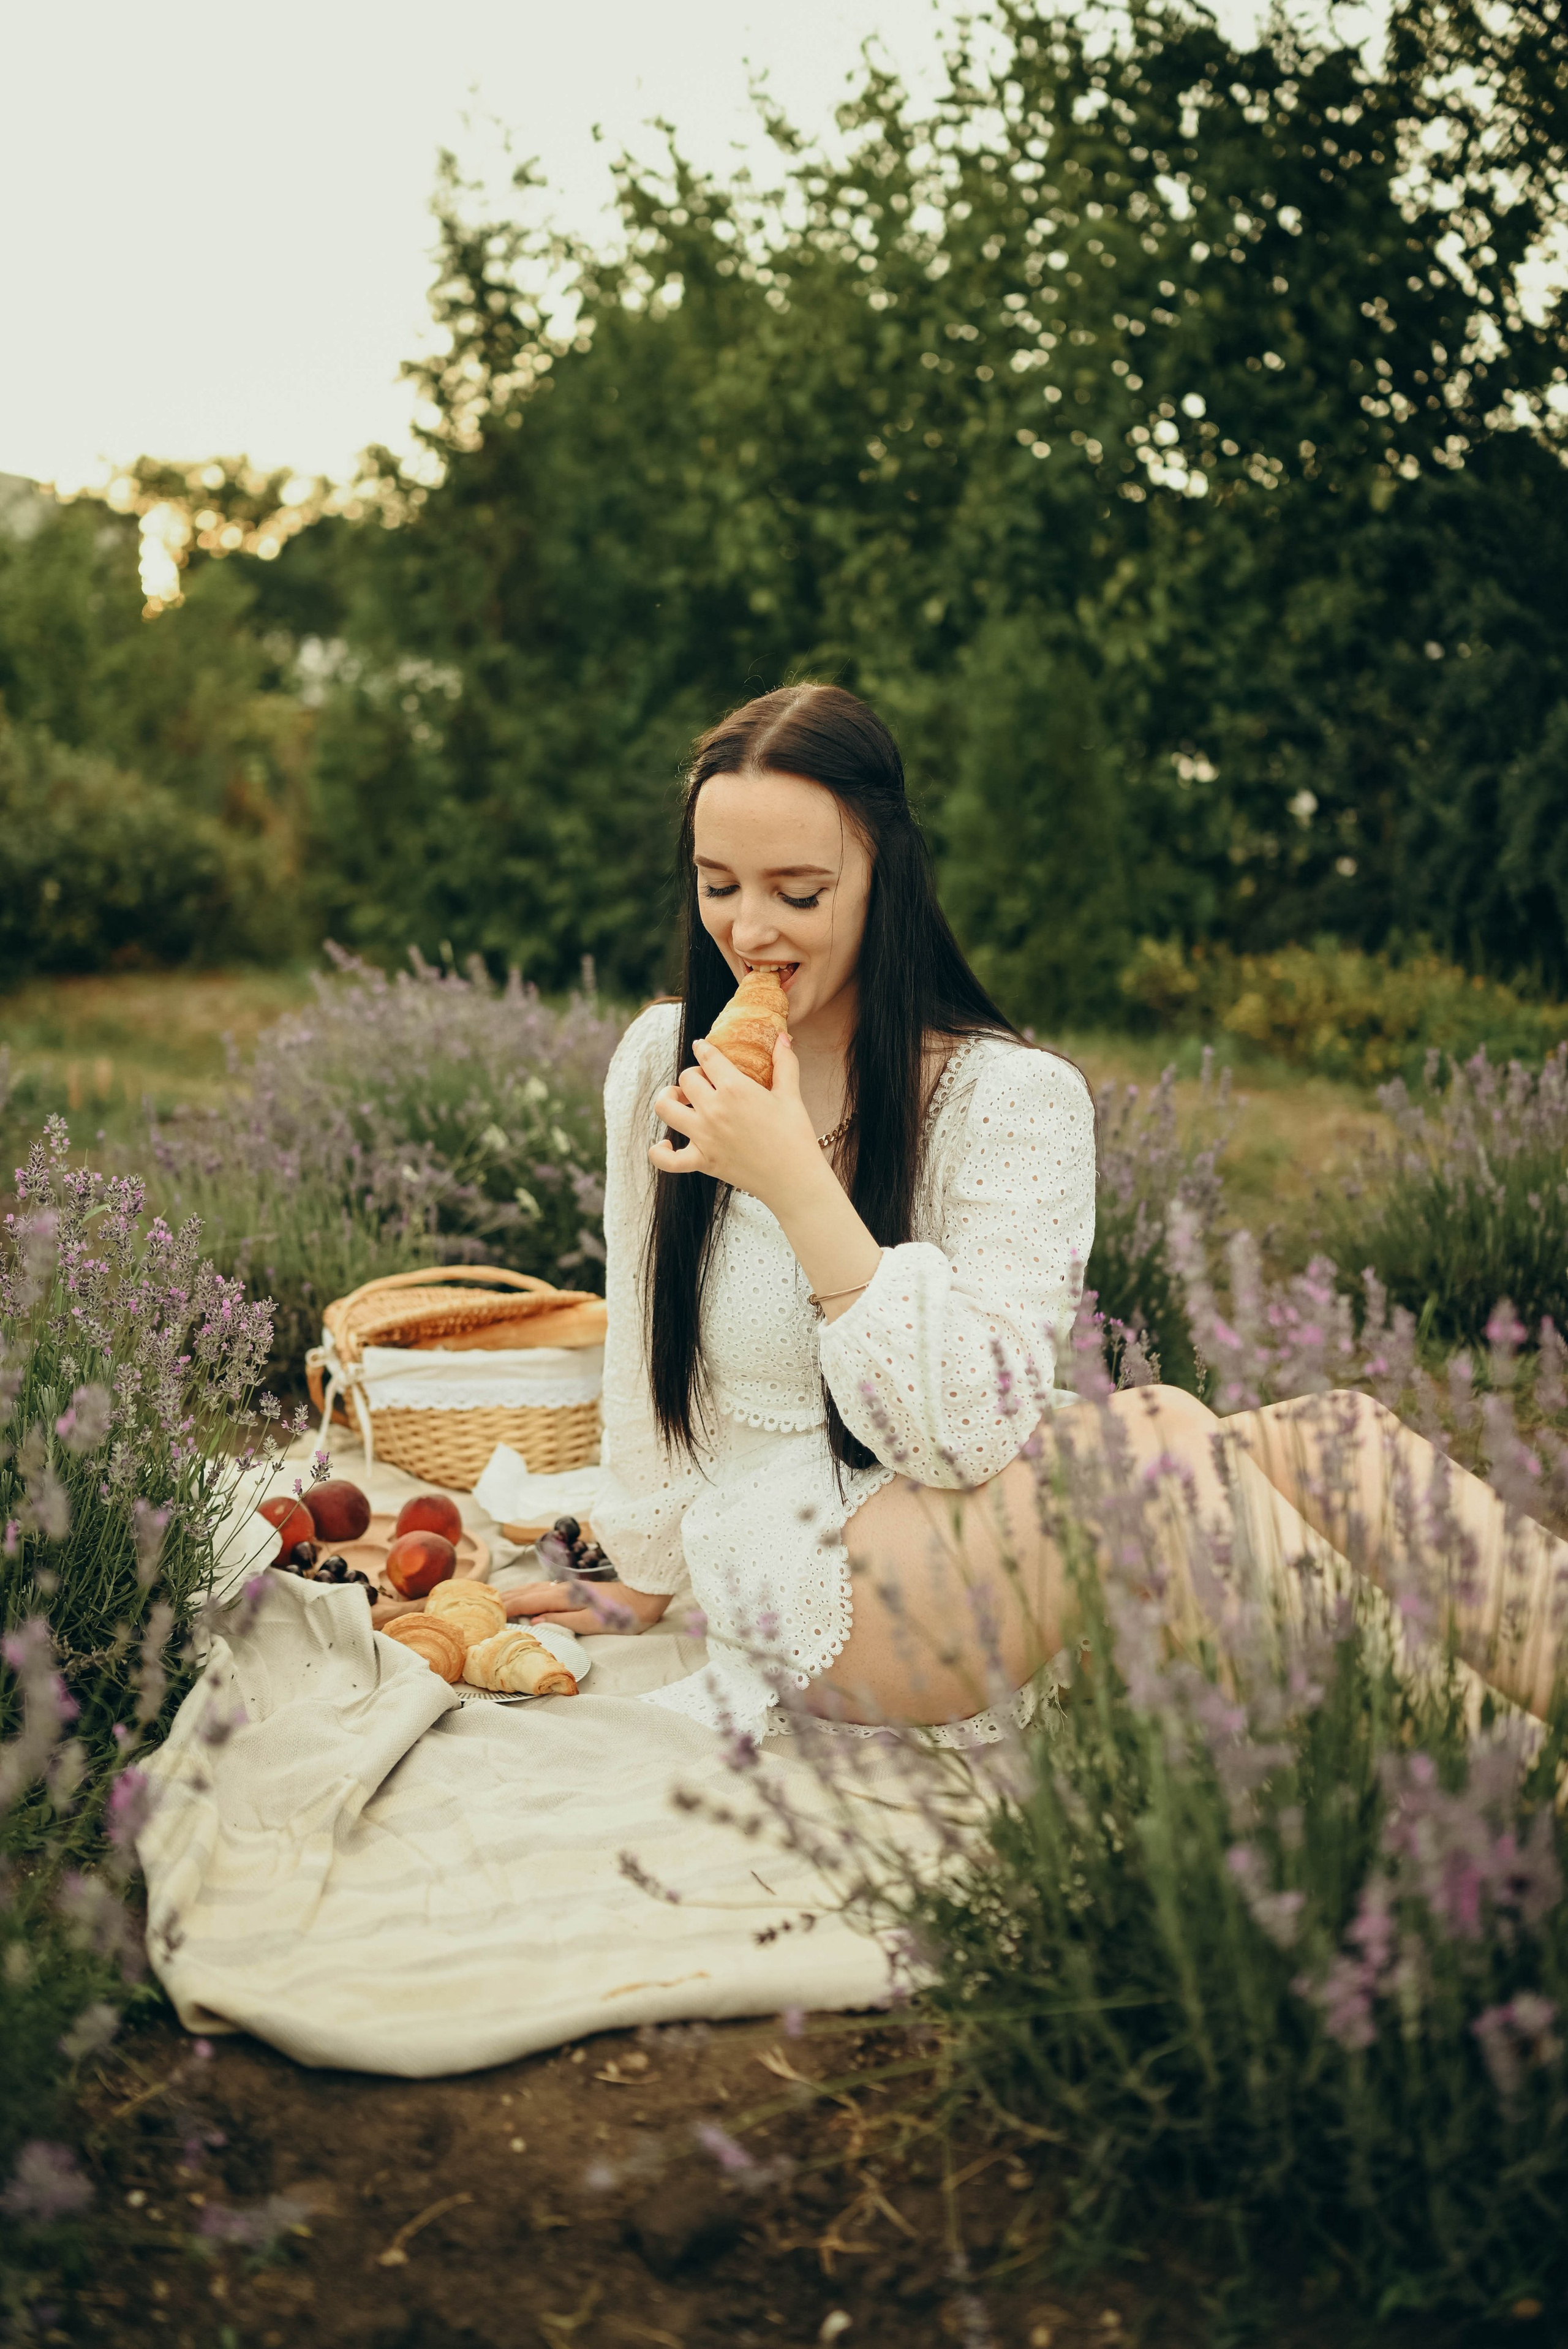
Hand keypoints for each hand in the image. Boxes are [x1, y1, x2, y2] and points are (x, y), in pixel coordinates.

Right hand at [502, 1581, 669, 1635]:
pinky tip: (526, 1595)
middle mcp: (563, 1587)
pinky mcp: (575, 1587)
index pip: (528, 1601)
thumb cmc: (625, 1612)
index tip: (486, 1616)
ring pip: (534, 1587)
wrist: (648, 1591)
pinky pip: (543, 1587)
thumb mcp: (597, 1622)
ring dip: (514, 1593)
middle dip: (504, 1598)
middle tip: (482, 1607)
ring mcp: (569, 1585)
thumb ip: (566, 1620)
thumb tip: (537, 1620)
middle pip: (527, 1591)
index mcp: (565, 1596)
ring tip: (497, 1600)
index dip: (506, 1608)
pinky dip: (527, 1591)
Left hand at [649, 1032, 822, 1211]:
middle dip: (693, 1075)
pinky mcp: (701, 1161)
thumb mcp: (791, 1095)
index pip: (707, 1057)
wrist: (794, 1179)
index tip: (702, 1048)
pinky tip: (664, 1144)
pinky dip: (659, 1152)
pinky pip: (666, 1159)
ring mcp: (703, 1136)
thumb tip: (783, 1037)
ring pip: (665, 1108)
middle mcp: (713, 1109)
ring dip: (668, 1099)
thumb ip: (785, 1063)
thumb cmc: (795, 1136)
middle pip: (686, 1079)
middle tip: (705, 1082)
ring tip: (680, 1101)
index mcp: (735, 1088)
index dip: (703, 1049)